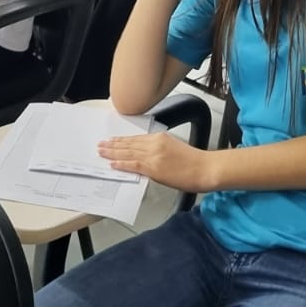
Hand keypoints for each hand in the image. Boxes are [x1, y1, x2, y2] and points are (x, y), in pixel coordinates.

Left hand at [98, 132, 213, 192]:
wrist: (205, 168)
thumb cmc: (194, 162)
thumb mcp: (175, 149)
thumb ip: (159, 151)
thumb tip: (145, 158)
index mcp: (160, 137)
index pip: (136, 138)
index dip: (122, 140)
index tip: (112, 140)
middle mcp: (155, 143)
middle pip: (130, 143)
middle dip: (113, 144)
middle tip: (100, 145)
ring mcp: (154, 155)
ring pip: (129, 152)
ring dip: (113, 152)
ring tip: (101, 152)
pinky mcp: (154, 167)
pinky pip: (134, 164)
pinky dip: (122, 163)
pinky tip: (113, 163)